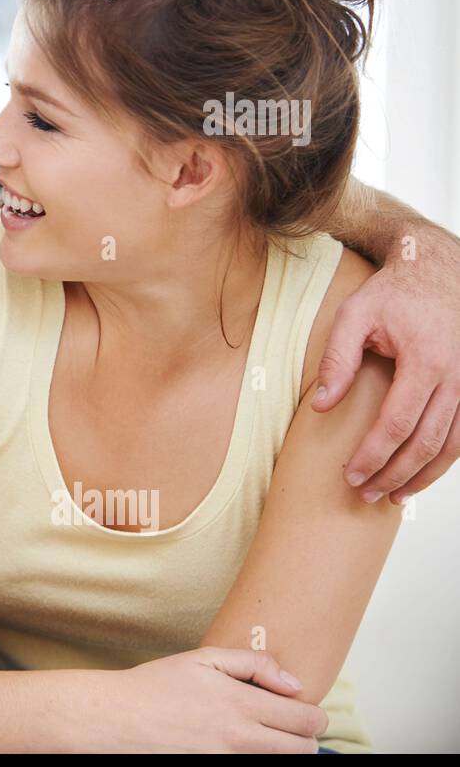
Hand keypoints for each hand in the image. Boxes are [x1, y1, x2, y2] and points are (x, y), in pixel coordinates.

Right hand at [109, 648, 327, 752]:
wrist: (120, 718)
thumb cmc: (158, 684)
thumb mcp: (204, 659)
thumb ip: (253, 664)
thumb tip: (293, 683)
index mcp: (240, 704)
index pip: (307, 721)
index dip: (315, 715)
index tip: (303, 708)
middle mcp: (240, 738)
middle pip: (304, 750)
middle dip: (305, 736)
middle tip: (287, 723)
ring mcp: (228, 761)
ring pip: (282, 764)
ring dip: (283, 751)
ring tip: (265, 735)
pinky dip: (257, 759)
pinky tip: (241, 745)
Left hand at [313, 234, 459, 503]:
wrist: (438, 271)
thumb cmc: (392, 294)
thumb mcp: (354, 316)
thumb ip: (336, 360)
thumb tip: (320, 407)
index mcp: (426, 360)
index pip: (397, 424)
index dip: (374, 455)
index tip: (350, 475)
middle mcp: (459, 377)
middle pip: (427, 442)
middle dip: (395, 474)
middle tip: (365, 494)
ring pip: (453, 445)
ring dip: (423, 475)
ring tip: (392, 496)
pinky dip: (444, 459)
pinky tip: (420, 474)